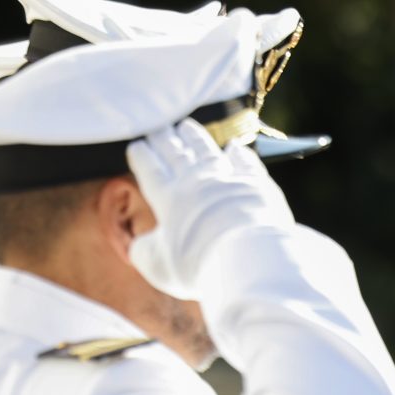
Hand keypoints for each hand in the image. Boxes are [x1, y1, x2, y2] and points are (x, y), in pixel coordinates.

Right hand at [125, 120, 292, 298]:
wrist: (250, 257)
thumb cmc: (200, 266)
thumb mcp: (159, 267)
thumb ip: (144, 253)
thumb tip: (139, 247)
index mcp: (167, 197)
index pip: (149, 168)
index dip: (141, 155)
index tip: (137, 145)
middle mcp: (195, 181)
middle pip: (175, 152)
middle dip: (163, 138)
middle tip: (158, 128)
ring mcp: (227, 178)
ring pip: (206, 149)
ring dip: (194, 137)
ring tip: (186, 126)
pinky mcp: (256, 184)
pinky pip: (245, 162)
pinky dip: (239, 154)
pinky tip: (235, 149)